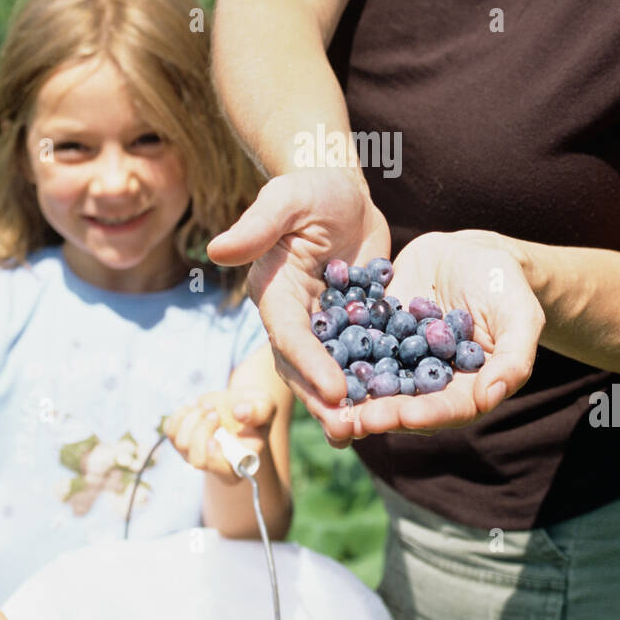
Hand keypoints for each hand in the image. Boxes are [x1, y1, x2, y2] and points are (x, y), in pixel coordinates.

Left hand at [163, 389, 276, 482]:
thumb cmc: (253, 412)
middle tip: (215, 412)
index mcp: (239, 463)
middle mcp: (213, 464)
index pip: (224, 473)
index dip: (215, 460)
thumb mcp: (265, 406)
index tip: (214, 440)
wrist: (235, 405)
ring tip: (209, 407)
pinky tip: (195, 408)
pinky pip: (170, 430)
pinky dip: (181, 414)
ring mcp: (194, 453)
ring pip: (181, 443)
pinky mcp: (179, 439)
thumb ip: (260, 410)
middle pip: (197, 459)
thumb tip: (239, 413)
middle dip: (203, 431)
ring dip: (193, 418)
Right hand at [206, 170, 390, 436]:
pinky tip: (402, 404)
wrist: (342, 192)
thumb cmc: (309, 189)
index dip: (309, 364)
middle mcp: (296, 318)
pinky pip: (366, 356)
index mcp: (274, 294)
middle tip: (350, 430)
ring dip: (349, 402)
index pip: (289, 336)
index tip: (334, 390)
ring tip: (370, 429)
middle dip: (324, 400)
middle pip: (306, 368)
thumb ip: (257, 227)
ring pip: (334, 372)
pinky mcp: (356, 325)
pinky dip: (380, 380)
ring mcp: (326, 326)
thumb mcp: (286, 200)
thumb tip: (217, 250)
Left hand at [318, 230, 545, 444]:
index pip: (446, 410)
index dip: (425, 414)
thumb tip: (491, 396)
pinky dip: (337, 354)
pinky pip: (356, 346)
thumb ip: (513, 358)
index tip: (404, 416)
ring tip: (328, 401)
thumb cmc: (506, 285)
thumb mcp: (520, 316)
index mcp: (465, 388)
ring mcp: (399, 359)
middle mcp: (427, 382)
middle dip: (378, 414)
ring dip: (352, 395)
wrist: (472, 251)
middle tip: (353, 419)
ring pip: (374, 382)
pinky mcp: (377, 334)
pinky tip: (316, 355)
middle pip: (403, 405)